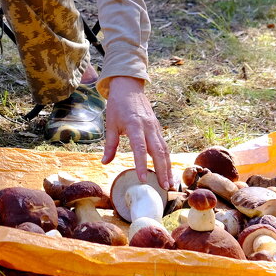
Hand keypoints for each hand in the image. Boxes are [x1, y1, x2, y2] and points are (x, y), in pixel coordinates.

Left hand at [100, 75, 171, 190]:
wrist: (129, 87)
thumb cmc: (117, 105)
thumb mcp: (110, 124)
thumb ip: (110, 145)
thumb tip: (105, 162)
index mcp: (134, 125)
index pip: (139, 148)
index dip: (142, 164)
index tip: (143, 179)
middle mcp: (148, 127)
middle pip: (158, 151)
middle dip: (162, 170)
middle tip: (164, 188)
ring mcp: (155, 127)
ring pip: (165, 149)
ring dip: (168, 167)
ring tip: (170, 184)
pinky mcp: (158, 128)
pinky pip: (165, 145)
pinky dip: (167, 159)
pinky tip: (168, 171)